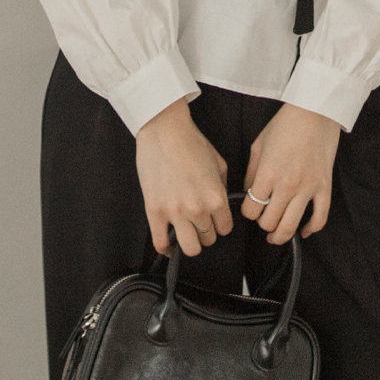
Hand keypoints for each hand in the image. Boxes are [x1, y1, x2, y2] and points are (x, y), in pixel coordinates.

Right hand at [135, 96, 233, 258]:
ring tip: (186, 232)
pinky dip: (165, 248)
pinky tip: (168, 244)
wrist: (164, 130)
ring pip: (189, 248)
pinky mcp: (154, 211)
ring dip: (190, 241)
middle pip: (208, 239)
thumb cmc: (191, 142)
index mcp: (216, 197)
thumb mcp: (219, 164)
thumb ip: (222, 188)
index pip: (225, 229)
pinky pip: (160, 243)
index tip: (215, 219)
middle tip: (199, 220)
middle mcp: (198, 209)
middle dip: (206, 231)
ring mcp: (175, 212)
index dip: (220, 224)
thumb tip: (221, 205)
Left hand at [240, 103, 341, 244]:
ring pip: (291, 226)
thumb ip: (251, 172)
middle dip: (263, 224)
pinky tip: (303, 232)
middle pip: (269, 222)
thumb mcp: (259, 145)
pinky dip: (311, 230)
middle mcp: (287, 184)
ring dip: (280, 236)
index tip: (250, 209)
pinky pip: (320, 218)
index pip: (252, 209)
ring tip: (276, 236)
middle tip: (263, 219)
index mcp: (268, 173)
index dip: (248, 213)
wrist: (315, 111)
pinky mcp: (324, 187)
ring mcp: (308, 188)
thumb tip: (248, 192)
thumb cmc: (285, 125)